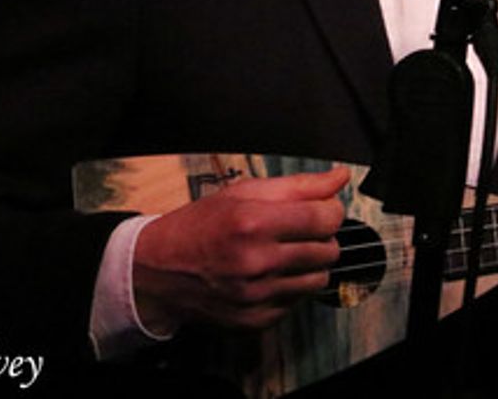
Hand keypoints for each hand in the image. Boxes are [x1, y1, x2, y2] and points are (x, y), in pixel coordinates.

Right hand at [132, 166, 348, 332]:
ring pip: (318, 279)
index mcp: (253, 223)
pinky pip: (297, 302)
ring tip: (283, 252)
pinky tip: (269, 274)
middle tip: (296, 230)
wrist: (158, 271)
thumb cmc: (198, 226)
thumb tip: (339, 177)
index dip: (331, 211)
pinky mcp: (256, 320)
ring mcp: (257, 296)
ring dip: (309, 263)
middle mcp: (256, 263)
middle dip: (320, 236)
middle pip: (328, 250)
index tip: (322, 209)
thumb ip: (298, 186)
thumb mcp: (243, 193)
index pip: (325, 219)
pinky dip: (290, 287)